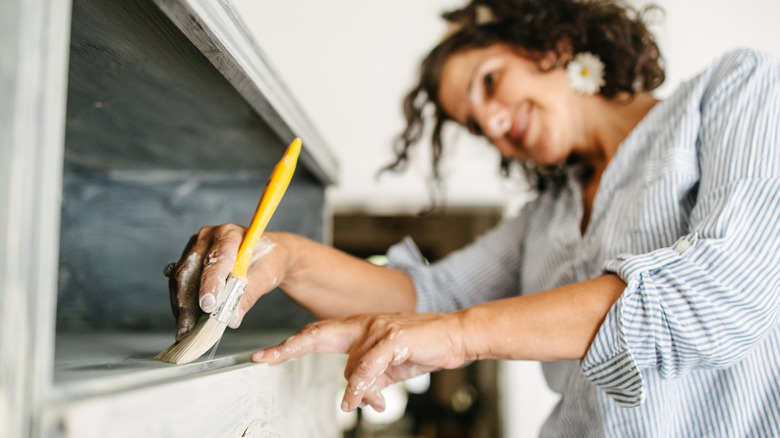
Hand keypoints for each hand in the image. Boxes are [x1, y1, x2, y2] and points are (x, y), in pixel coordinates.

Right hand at [167, 225, 291, 340]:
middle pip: (191, 270)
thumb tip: (231, 318)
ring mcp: (195, 248)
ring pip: (181, 279)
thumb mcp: (266, 276)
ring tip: (185, 330)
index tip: (208, 306)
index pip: (217, 259)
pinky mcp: (189, 260)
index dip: (210, 283)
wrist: (265, 254)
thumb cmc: (267, 261)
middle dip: (189, 302)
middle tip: (189, 327)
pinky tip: (185, 320)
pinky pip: (180, 284)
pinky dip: (182, 303)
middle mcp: (208, 237)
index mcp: (230, 234)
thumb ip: (248, 295)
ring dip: (182, 306)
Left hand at [250, 312, 468, 411]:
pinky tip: (359, 398)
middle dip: (290, 346)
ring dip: (358, 389)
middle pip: (318, 333)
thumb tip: (358, 399)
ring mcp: (378, 328)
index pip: (318, 333)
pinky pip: (367, 366)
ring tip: (370, 401)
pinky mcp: (392, 338)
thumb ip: (370, 378)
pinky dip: (361, 385)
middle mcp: (364, 323)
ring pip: (349, 365)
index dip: (291, 343)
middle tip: (266, 357)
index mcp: (360, 328)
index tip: (266, 354)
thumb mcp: (390, 369)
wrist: (456, 336)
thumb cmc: (424, 347)